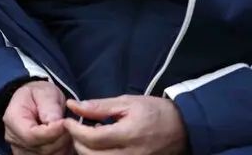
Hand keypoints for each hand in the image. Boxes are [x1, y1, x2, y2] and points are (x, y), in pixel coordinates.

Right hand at [3, 80, 72, 154]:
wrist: (34, 102)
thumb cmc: (39, 94)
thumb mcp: (44, 92)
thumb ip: (48, 104)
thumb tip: (55, 121)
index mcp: (13, 119)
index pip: (31, 135)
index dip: (51, 132)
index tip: (65, 122)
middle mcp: (14, 138)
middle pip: (41, 148)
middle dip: (60, 137)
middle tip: (69, 123)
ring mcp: (21, 150)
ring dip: (62, 145)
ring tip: (66, 129)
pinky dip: (61, 150)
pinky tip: (63, 138)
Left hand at [65, 96, 186, 154]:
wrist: (183, 129)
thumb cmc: (155, 112)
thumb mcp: (127, 103)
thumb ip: (99, 107)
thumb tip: (73, 106)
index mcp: (128, 135)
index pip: (91, 139)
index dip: (74, 130)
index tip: (67, 121)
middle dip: (77, 142)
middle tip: (76, 128)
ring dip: (87, 152)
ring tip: (88, 137)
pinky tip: (100, 147)